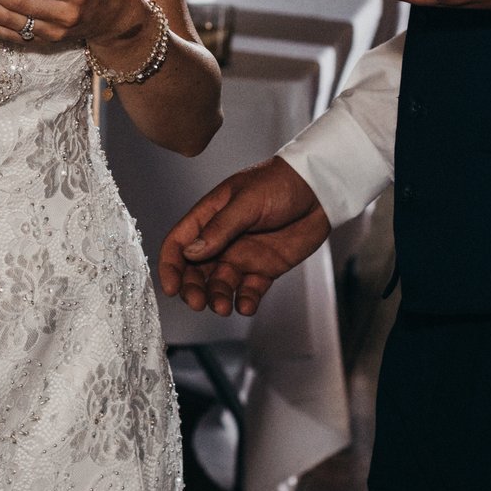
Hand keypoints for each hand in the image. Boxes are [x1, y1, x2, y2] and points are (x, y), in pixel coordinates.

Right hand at [155, 157, 330, 316]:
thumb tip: (190, 252)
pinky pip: (249, 290)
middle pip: (195, 270)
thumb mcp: (247, 202)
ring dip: (217, 297)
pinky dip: (244, 301)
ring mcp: (242, 255)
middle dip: (193, 289)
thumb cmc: (280, 184)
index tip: (170, 288)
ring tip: (223, 307)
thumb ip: (220, 228)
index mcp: (209, 217)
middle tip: (198, 303)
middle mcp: (221, 239)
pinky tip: (245, 306)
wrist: (319, 190)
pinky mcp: (264, 269)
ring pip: (220, 283)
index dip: (170, 266)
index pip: (179, 244)